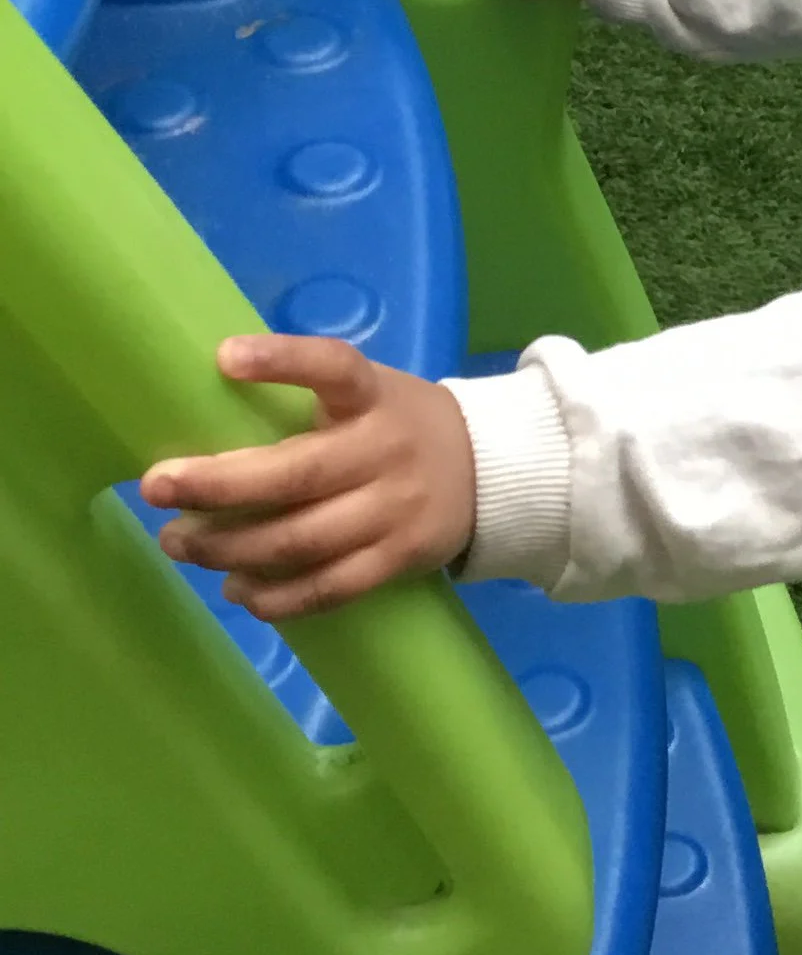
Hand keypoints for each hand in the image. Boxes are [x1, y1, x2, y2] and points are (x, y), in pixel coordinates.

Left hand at [141, 336, 477, 622]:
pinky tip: (237, 592)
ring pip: (302, 540)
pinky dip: (278, 597)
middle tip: (155, 488)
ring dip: (230, 548)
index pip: (333, 367)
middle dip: (217, 485)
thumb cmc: (399, 425)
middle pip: (296, 475)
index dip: (282, 360)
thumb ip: (308, 403)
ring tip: (179, 544)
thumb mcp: (370, 394)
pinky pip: (331, 587)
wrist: (492, 471)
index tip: (224, 357)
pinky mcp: (400, 558)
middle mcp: (385, 451)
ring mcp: (395, 510)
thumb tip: (206, 423)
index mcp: (374, 396)